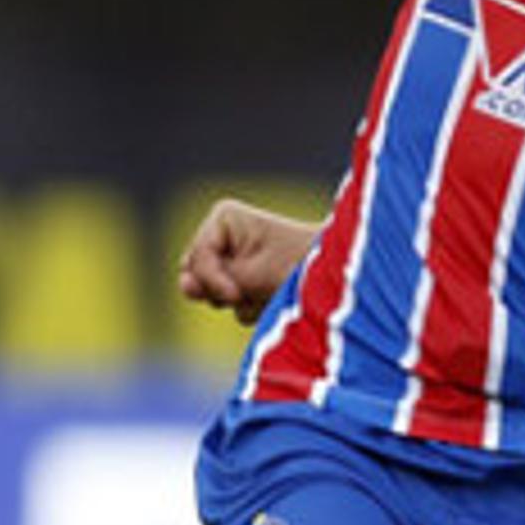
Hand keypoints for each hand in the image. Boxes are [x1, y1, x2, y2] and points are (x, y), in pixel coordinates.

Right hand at [175, 198, 316, 325]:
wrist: (339, 276)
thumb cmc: (299, 265)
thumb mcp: (252, 274)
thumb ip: (212, 280)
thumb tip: (184, 285)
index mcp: (223, 218)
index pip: (195, 258)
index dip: (212, 280)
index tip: (237, 294)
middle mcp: (222, 235)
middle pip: (194, 274)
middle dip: (221, 289)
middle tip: (251, 291)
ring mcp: (231, 258)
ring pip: (210, 293)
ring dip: (240, 300)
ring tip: (270, 290)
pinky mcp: (243, 280)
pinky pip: (230, 305)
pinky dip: (251, 306)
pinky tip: (274, 298)